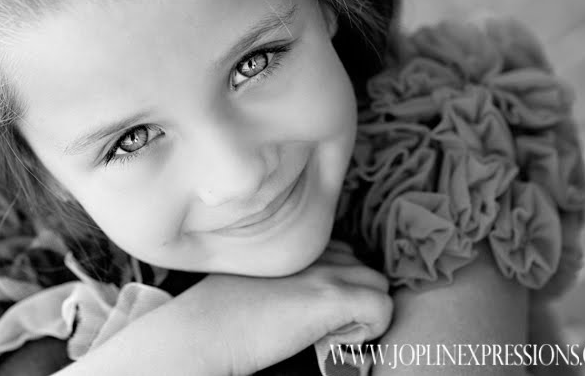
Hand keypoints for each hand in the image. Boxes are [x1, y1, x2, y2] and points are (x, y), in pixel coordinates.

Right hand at [172, 240, 392, 375]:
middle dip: (354, 299)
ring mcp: (326, 272)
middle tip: (323, 325)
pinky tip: (334, 340)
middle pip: (365, 269)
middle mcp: (315, 251)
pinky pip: (382, 308)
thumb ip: (287, 274)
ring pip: (379, 286)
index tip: (315, 311)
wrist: (202, 330)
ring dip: (363, 313)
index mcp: (297, 245)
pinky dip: (369, 330)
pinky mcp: (332, 297)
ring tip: (328, 333)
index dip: (338, 285)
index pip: (344, 254)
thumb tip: (303, 297)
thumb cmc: (218, 312)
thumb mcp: (256, 277)